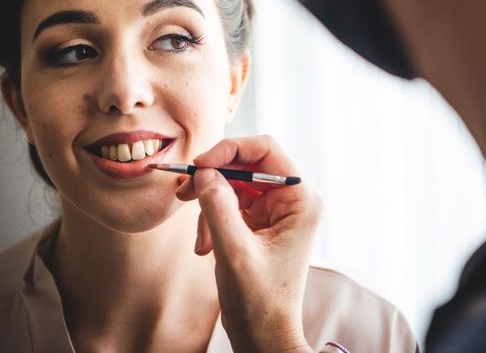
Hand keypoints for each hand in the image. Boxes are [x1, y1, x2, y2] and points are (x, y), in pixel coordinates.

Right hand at [176, 135, 321, 352]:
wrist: (263, 335)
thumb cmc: (259, 301)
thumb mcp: (235, 252)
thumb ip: (218, 207)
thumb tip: (203, 172)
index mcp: (300, 200)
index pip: (266, 150)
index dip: (230, 150)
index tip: (199, 164)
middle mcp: (291, 200)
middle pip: (246, 165)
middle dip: (214, 179)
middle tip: (184, 191)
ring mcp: (275, 211)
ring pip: (233, 185)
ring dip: (209, 205)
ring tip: (200, 239)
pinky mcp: (260, 223)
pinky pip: (229, 204)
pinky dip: (211, 220)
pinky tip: (205, 247)